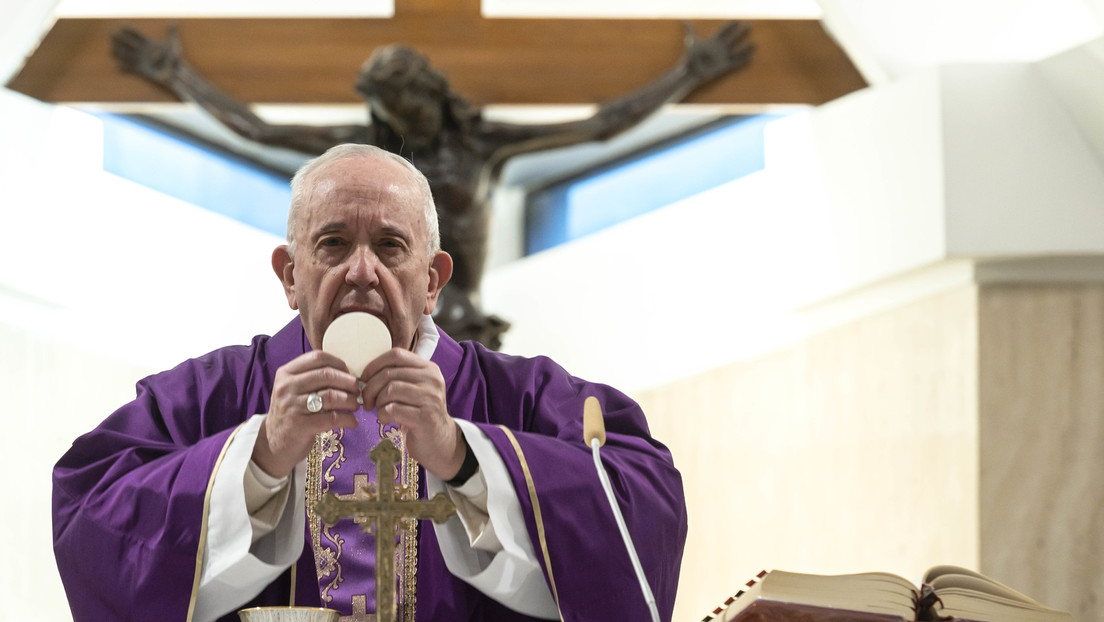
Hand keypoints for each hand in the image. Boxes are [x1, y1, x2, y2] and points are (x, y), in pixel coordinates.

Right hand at [111, 25, 184, 85]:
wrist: (176, 74)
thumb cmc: (176, 59)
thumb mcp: (173, 45)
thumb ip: (171, 34)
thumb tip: (173, 23)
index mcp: (149, 43)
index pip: (136, 35)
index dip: (129, 31)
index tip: (122, 26)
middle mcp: (143, 51)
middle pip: (128, 43)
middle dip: (120, 39)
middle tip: (112, 34)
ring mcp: (141, 60)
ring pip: (127, 55)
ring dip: (119, 52)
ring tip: (112, 49)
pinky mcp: (141, 71)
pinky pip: (130, 69)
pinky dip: (124, 68)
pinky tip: (118, 66)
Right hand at [253, 351, 361, 477]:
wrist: (273, 445)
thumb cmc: (291, 413)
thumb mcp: (293, 390)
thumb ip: (313, 378)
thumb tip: (348, 373)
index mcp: (285, 373)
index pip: (317, 357)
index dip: (339, 364)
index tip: (350, 373)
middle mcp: (286, 387)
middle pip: (326, 375)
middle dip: (348, 382)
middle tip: (358, 390)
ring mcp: (291, 406)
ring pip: (331, 396)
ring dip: (350, 400)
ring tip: (356, 406)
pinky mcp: (300, 426)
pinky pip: (332, 418)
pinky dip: (347, 419)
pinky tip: (352, 421)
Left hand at [360, 349, 464, 480]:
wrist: (439, 441)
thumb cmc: (419, 413)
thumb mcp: (414, 389)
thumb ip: (398, 376)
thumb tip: (365, 375)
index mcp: (428, 368)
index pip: (396, 355)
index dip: (374, 365)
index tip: (364, 379)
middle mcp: (432, 380)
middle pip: (390, 373)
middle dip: (370, 387)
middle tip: (365, 401)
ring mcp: (431, 398)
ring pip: (391, 390)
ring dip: (377, 402)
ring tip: (377, 410)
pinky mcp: (426, 417)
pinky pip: (393, 409)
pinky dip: (382, 414)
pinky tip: (384, 419)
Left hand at [683, 20, 754, 82]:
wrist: (691, 71)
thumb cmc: (690, 57)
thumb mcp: (691, 42)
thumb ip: (690, 31)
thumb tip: (684, 21)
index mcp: (713, 41)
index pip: (723, 31)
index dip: (730, 26)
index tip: (737, 20)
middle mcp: (719, 48)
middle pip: (732, 38)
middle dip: (741, 32)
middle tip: (749, 25)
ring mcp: (722, 57)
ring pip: (737, 51)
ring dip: (745, 48)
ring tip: (754, 44)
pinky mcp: (723, 67)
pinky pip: (735, 63)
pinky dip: (743, 61)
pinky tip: (750, 59)